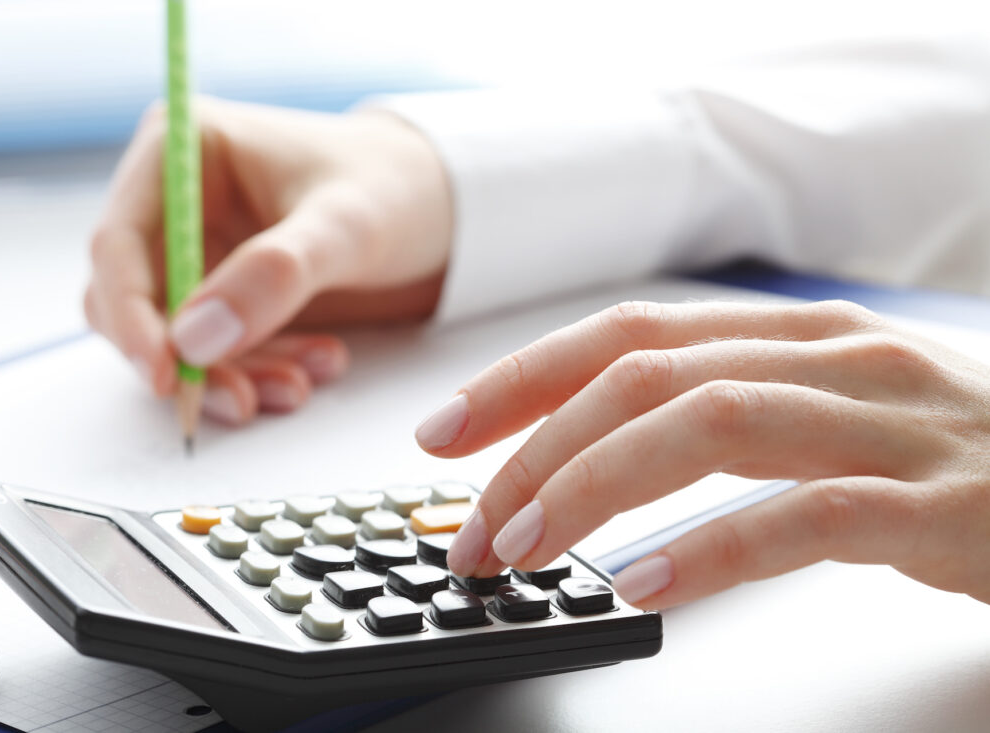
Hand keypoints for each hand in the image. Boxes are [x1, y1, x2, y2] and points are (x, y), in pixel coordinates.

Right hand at [85, 97, 451, 422]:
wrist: (444, 211)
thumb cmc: (396, 188)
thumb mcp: (345, 226)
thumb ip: (274, 275)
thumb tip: (193, 339)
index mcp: (181, 151)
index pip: (118, 243)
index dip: (130, 315)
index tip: (165, 373)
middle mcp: (177, 203)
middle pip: (135, 301)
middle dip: (188, 359)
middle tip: (244, 399)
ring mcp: (201, 253)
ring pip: (177, 339)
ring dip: (230, 374)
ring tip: (300, 385)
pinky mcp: (229, 296)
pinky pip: (218, 353)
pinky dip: (258, 372)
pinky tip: (316, 368)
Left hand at [417, 300, 989, 607]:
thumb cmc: (953, 452)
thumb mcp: (831, 405)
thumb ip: (725, 410)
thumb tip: (591, 448)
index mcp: (796, 333)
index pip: (627, 334)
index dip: (523, 377)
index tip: (444, 431)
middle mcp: (835, 357)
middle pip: (645, 374)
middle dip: (534, 445)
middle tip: (471, 523)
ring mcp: (890, 425)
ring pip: (708, 425)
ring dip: (593, 486)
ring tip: (526, 548)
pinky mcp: (941, 506)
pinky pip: (804, 516)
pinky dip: (709, 549)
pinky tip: (641, 584)